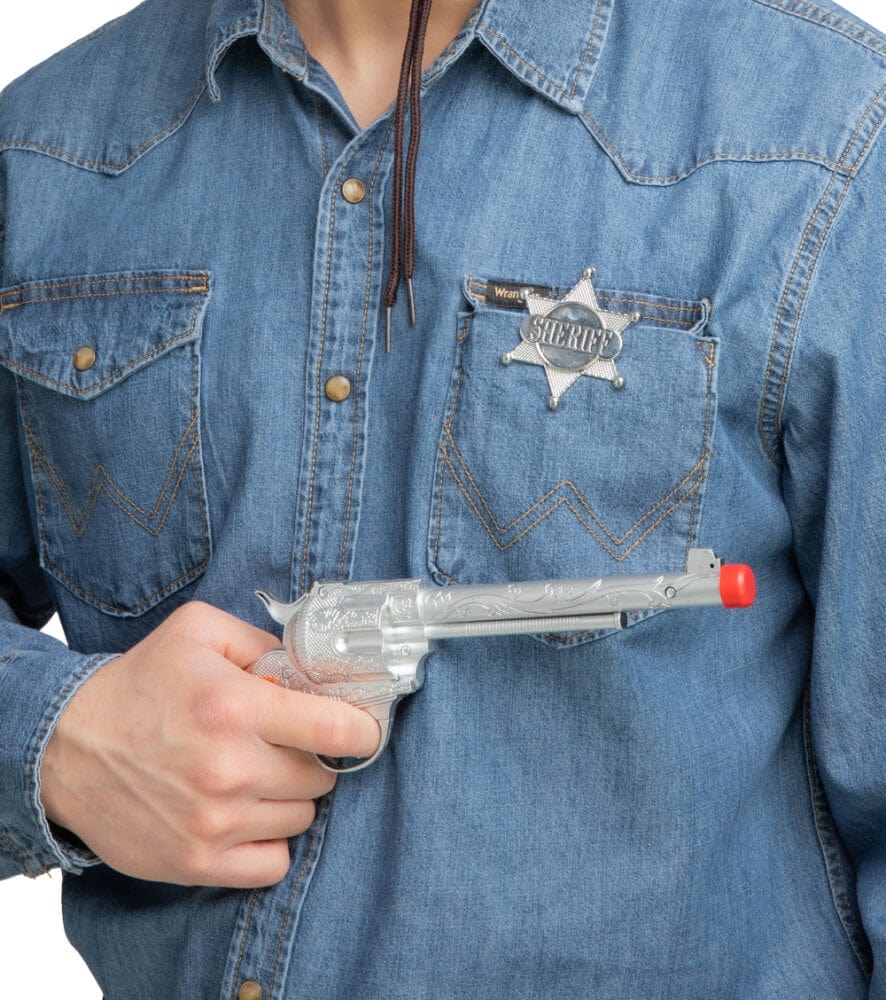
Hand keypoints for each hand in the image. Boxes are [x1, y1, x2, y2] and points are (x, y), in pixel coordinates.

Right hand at [39, 601, 379, 887]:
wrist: (68, 748)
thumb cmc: (139, 685)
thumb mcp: (197, 631)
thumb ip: (263, 639)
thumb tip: (313, 665)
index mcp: (234, 707)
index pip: (335, 731)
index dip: (362, 730)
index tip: (361, 728)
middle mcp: (228, 769)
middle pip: (321, 777)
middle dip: (312, 758)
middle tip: (283, 744)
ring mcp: (213, 822)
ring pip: (301, 818)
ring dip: (290, 797)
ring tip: (256, 774)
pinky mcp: (197, 862)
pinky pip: (274, 863)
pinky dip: (270, 841)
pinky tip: (248, 814)